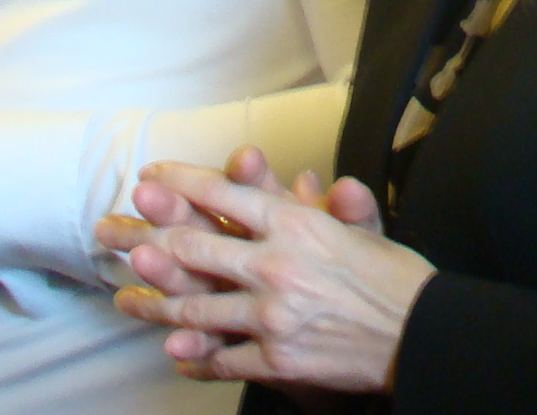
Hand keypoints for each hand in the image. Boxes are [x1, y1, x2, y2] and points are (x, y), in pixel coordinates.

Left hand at [98, 146, 373, 360]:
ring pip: (198, 310)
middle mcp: (276, 264)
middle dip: (150, 238)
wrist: (422, 333)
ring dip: (158, 306)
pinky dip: (196, 359)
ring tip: (126, 300)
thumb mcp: (365, 228)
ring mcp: (272, 315)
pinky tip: (177, 357)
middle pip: (196, 248)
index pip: (226, 195)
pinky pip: (222, 358)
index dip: (181, 184)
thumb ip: (329, 203)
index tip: (150, 177)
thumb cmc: (397, 278)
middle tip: (114, 233)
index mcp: (297, 224)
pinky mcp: (276, 359)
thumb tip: (308, 179)